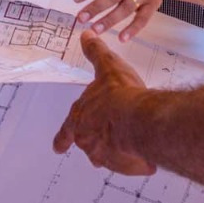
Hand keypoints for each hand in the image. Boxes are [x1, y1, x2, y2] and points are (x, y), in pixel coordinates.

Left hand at [52, 32, 155, 174]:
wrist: (136, 118)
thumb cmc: (119, 95)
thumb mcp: (106, 66)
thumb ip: (95, 52)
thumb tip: (86, 36)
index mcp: (80, 118)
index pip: (66, 131)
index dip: (62, 138)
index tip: (57, 148)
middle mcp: (88, 139)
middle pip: (89, 144)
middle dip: (98, 141)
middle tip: (108, 136)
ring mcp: (105, 155)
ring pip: (109, 156)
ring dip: (118, 151)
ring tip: (130, 141)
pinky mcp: (124, 165)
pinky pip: (130, 164)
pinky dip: (136, 160)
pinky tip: (145, 151)